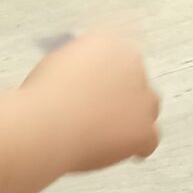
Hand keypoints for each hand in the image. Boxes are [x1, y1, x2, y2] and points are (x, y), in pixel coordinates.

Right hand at [20, 31, 159, 171]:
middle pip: (136, 78)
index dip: (108, 72)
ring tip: (112, 129)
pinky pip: (149, 139)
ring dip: (134, 116)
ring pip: (148, 107)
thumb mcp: (57, 64)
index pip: (119, 52)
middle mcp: (131, 64)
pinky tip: (125, 149)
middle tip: (101, 108)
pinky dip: (138, 145)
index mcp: (108, 43)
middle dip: (123, 92)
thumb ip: (80, 66)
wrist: (46, 123)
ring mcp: (141, 97)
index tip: (98, 84)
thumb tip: (84, 78)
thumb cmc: (42, 96)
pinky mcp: (144, 129)